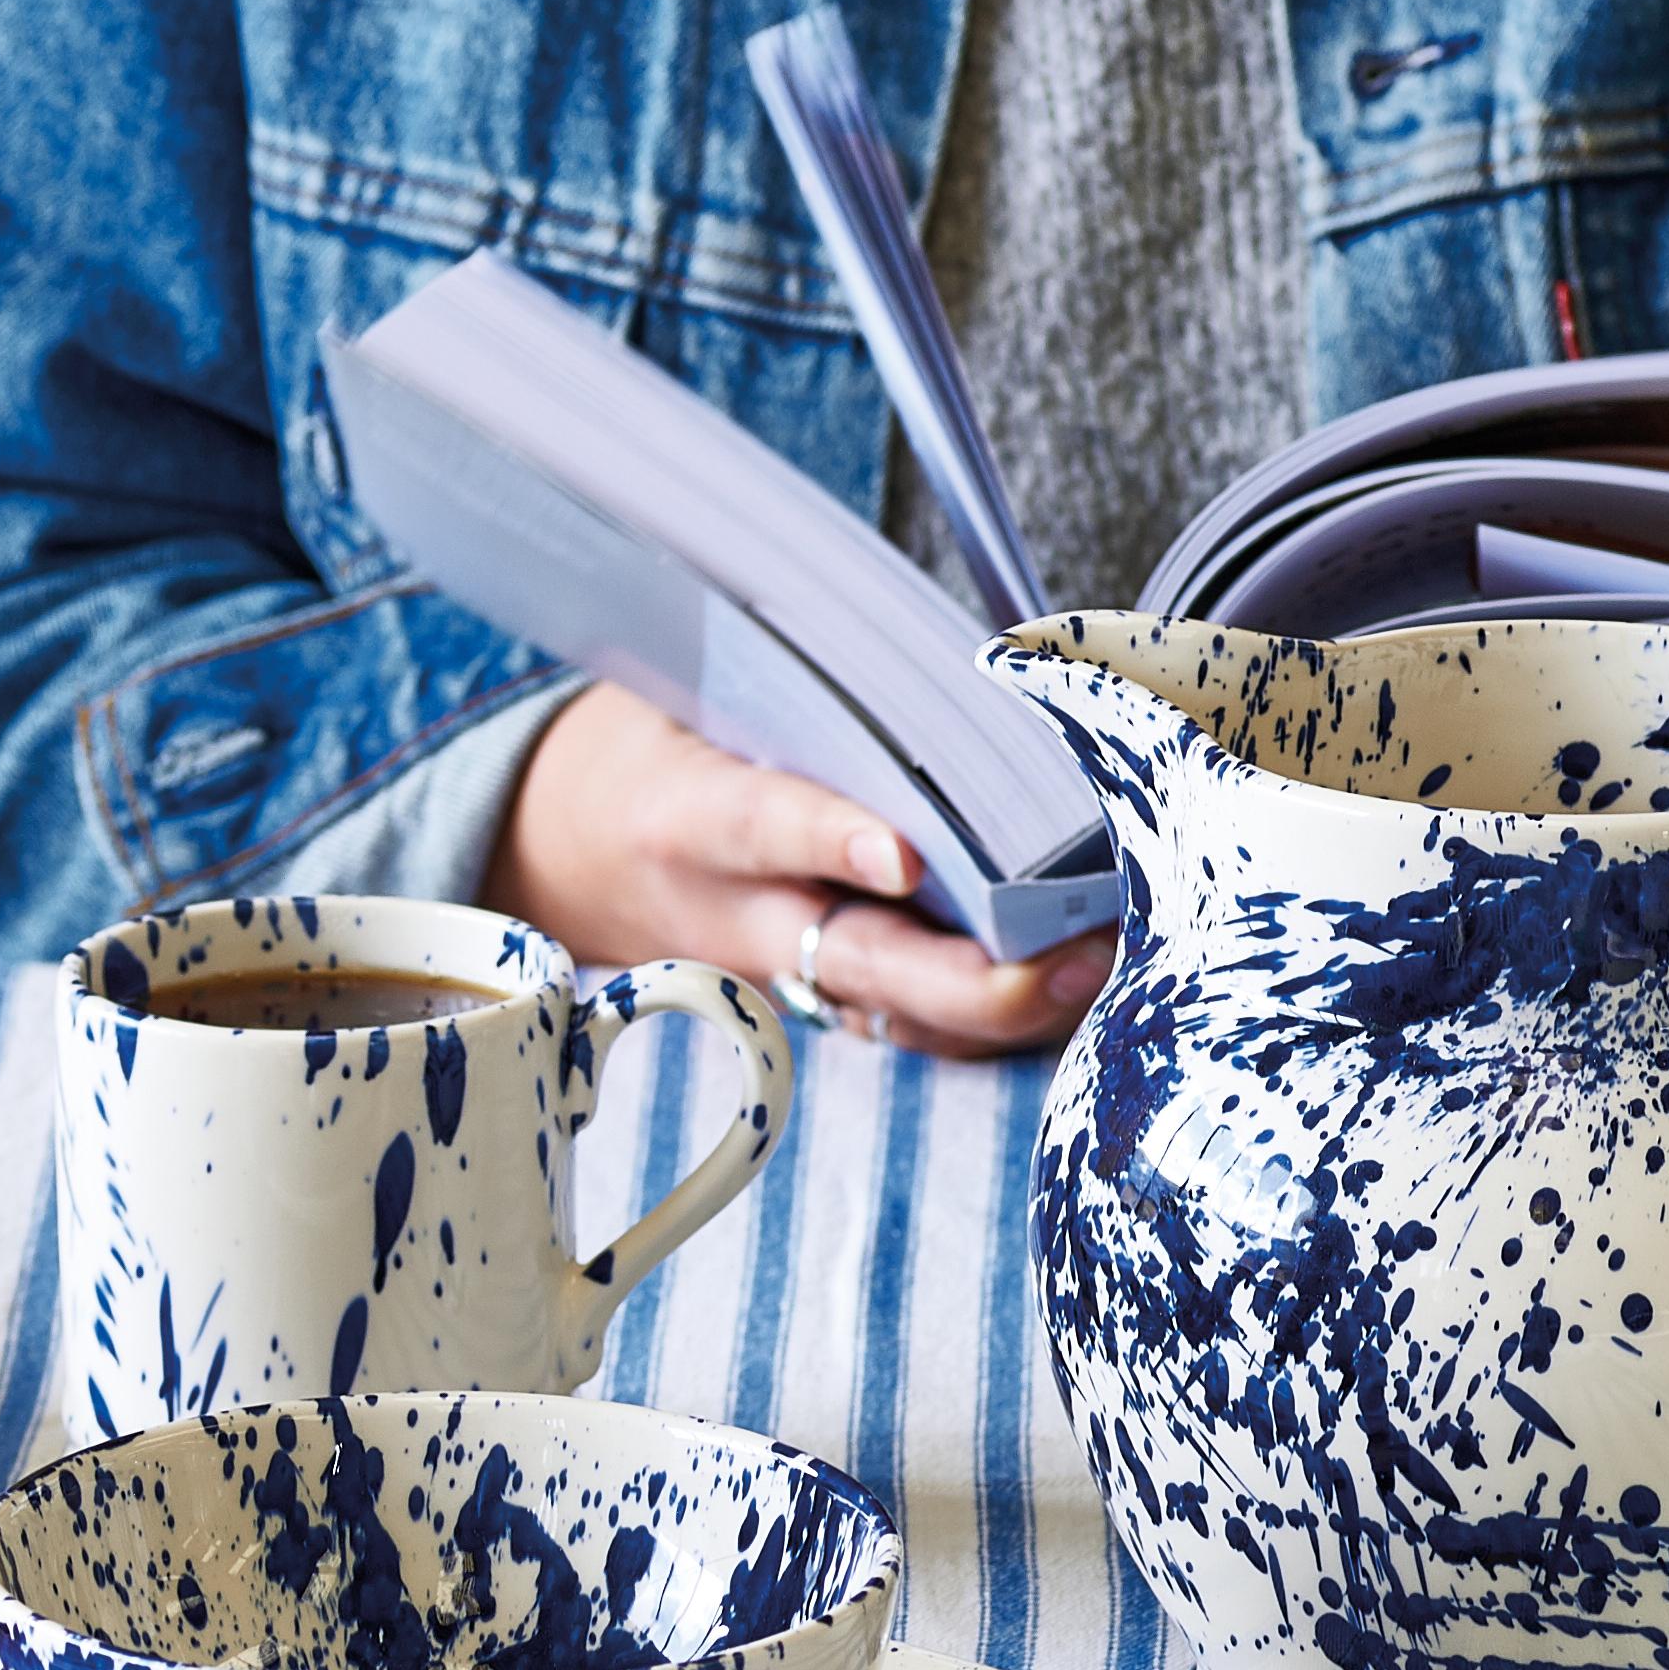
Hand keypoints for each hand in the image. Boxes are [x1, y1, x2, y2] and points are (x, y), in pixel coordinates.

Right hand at [482, 685, 1112, 1058]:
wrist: (564, 854)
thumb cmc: (658, 747)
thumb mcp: (687, 690)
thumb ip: (799, 687)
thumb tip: (947, 644)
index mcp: (687, 818)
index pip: (762, 827)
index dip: (832, 840)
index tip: (903, 856)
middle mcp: (738, 916)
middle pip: (858, 962)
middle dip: (967, 981)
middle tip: (1068, 959)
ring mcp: (781, 973)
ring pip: (898, 1016)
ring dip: (1002, 1010)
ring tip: (1104, 966)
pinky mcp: (816, 999)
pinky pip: (908, 1025)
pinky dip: (989, 1019)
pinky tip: (1070, 983)